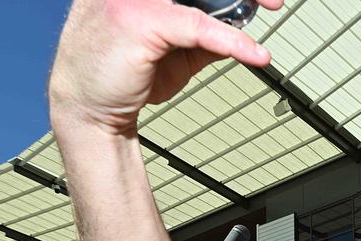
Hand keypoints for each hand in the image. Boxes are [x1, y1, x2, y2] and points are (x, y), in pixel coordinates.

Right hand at [49, 0, 278, 132]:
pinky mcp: (138, 19)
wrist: (91, 110)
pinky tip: (253, 52)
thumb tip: (242, 21)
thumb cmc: (123, 75)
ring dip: (241, 1)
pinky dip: (232, 40)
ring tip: (269, 7)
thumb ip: (205, 31)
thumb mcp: (175, 48)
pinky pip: (198, 26)